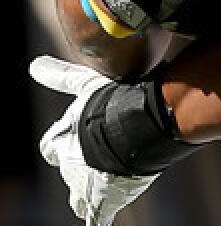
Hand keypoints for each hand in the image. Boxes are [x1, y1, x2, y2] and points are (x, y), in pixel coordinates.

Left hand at [30, 56, 157, 225]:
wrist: (133, 130)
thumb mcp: (84, 85)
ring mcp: (85, 187)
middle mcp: (70, 166)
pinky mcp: (103, 201)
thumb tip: (33, 64)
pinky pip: (97, 218)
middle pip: (67, 173)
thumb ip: (59, 76)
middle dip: (79, 170)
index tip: (72, 138)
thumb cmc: (110, 105)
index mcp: (62, 140)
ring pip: (79, 199)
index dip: (61, 142)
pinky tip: (99, 221)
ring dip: (88, 195)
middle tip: (96, 163)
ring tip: (105, 187)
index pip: (51, 145)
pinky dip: (97, 219)